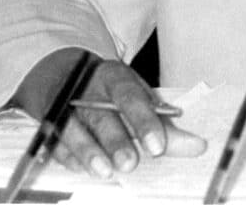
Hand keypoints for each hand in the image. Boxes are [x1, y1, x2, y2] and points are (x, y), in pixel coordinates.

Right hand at [13, 47, 206, 177]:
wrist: (64, 73)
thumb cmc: (111, 93)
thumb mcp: (139, 99)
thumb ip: (165, 126)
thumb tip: (198, 147)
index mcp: (115, 77)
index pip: (131, 97)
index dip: (144, 121)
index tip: (158, 146)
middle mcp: (88, 89)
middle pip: (102, 115)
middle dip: (116, 140)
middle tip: (130, 163)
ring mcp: (64, 105)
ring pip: (74, 128)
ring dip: (89, 151)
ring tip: (105, 171)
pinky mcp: (47, 123)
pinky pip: (54, 140)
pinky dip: (67, 156)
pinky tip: (80, 169)